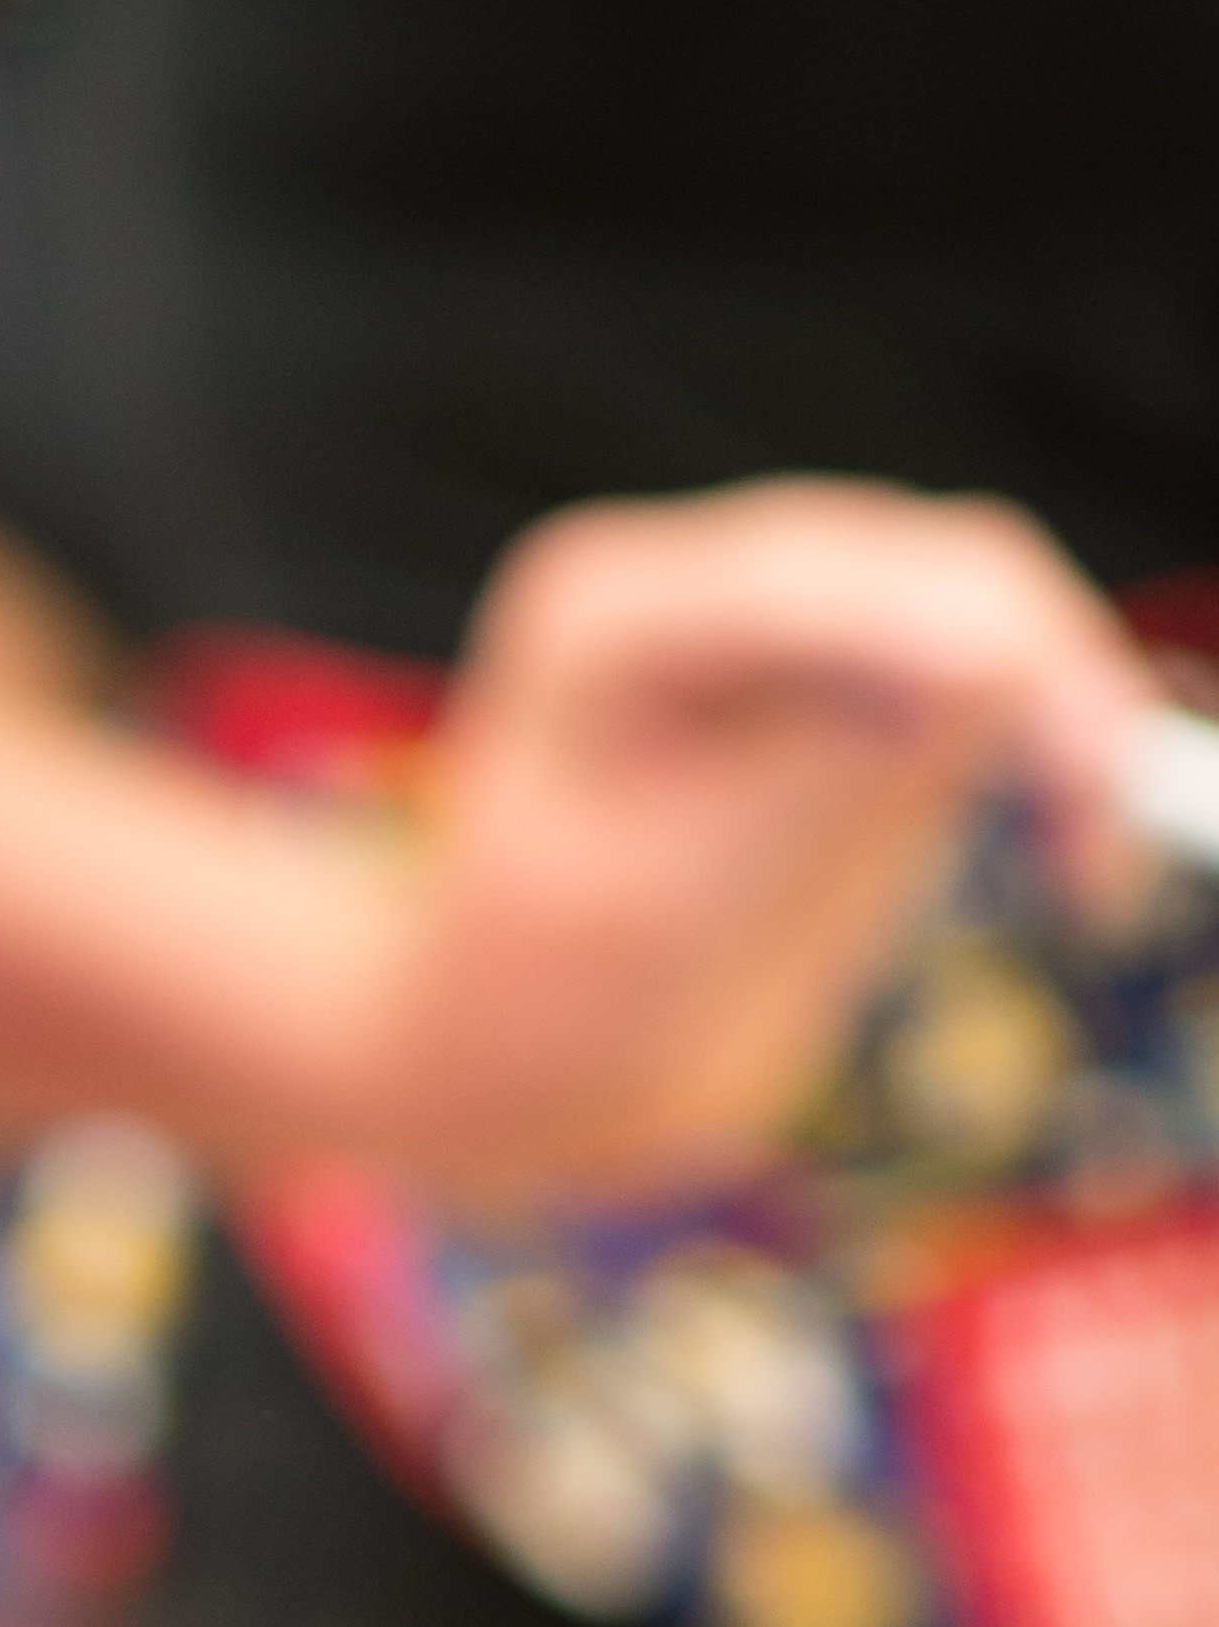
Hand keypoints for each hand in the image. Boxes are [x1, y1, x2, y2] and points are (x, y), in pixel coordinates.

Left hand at [382, 483, 1151, 1209]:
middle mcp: (696, 584)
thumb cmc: (548, 999)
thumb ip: (817, 774)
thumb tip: (988, 657)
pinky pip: (990, 678)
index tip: (1074, 760)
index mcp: (610, 613)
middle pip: (929, 566)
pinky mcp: (853, 687)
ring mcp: (781, 625)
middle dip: (1043, 677)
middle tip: (1104, 837)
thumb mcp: (661, 907)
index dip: (968, 646)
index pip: (818, 580)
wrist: (522, 1059)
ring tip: (1092, 868)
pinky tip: (1079, 867)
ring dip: (1063, 715)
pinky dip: (1053, 751)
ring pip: (982, 610)